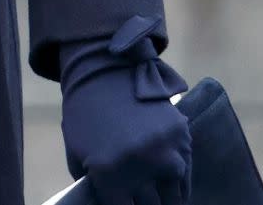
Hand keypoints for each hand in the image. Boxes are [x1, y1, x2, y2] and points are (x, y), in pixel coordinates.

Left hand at [59, 13, 191, 204]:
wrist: (103, 70)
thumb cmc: (85, 115)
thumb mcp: (78, 155)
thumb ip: (96, 189)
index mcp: (110, 176)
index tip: (128, 203)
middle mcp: (140, 169)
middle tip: (141, 197)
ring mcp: (165, 153)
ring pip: (173, 199)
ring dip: (165, 199)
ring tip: (159, 198)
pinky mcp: (181, 138)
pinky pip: (185, 177)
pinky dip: (179, 186)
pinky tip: (172, 190)